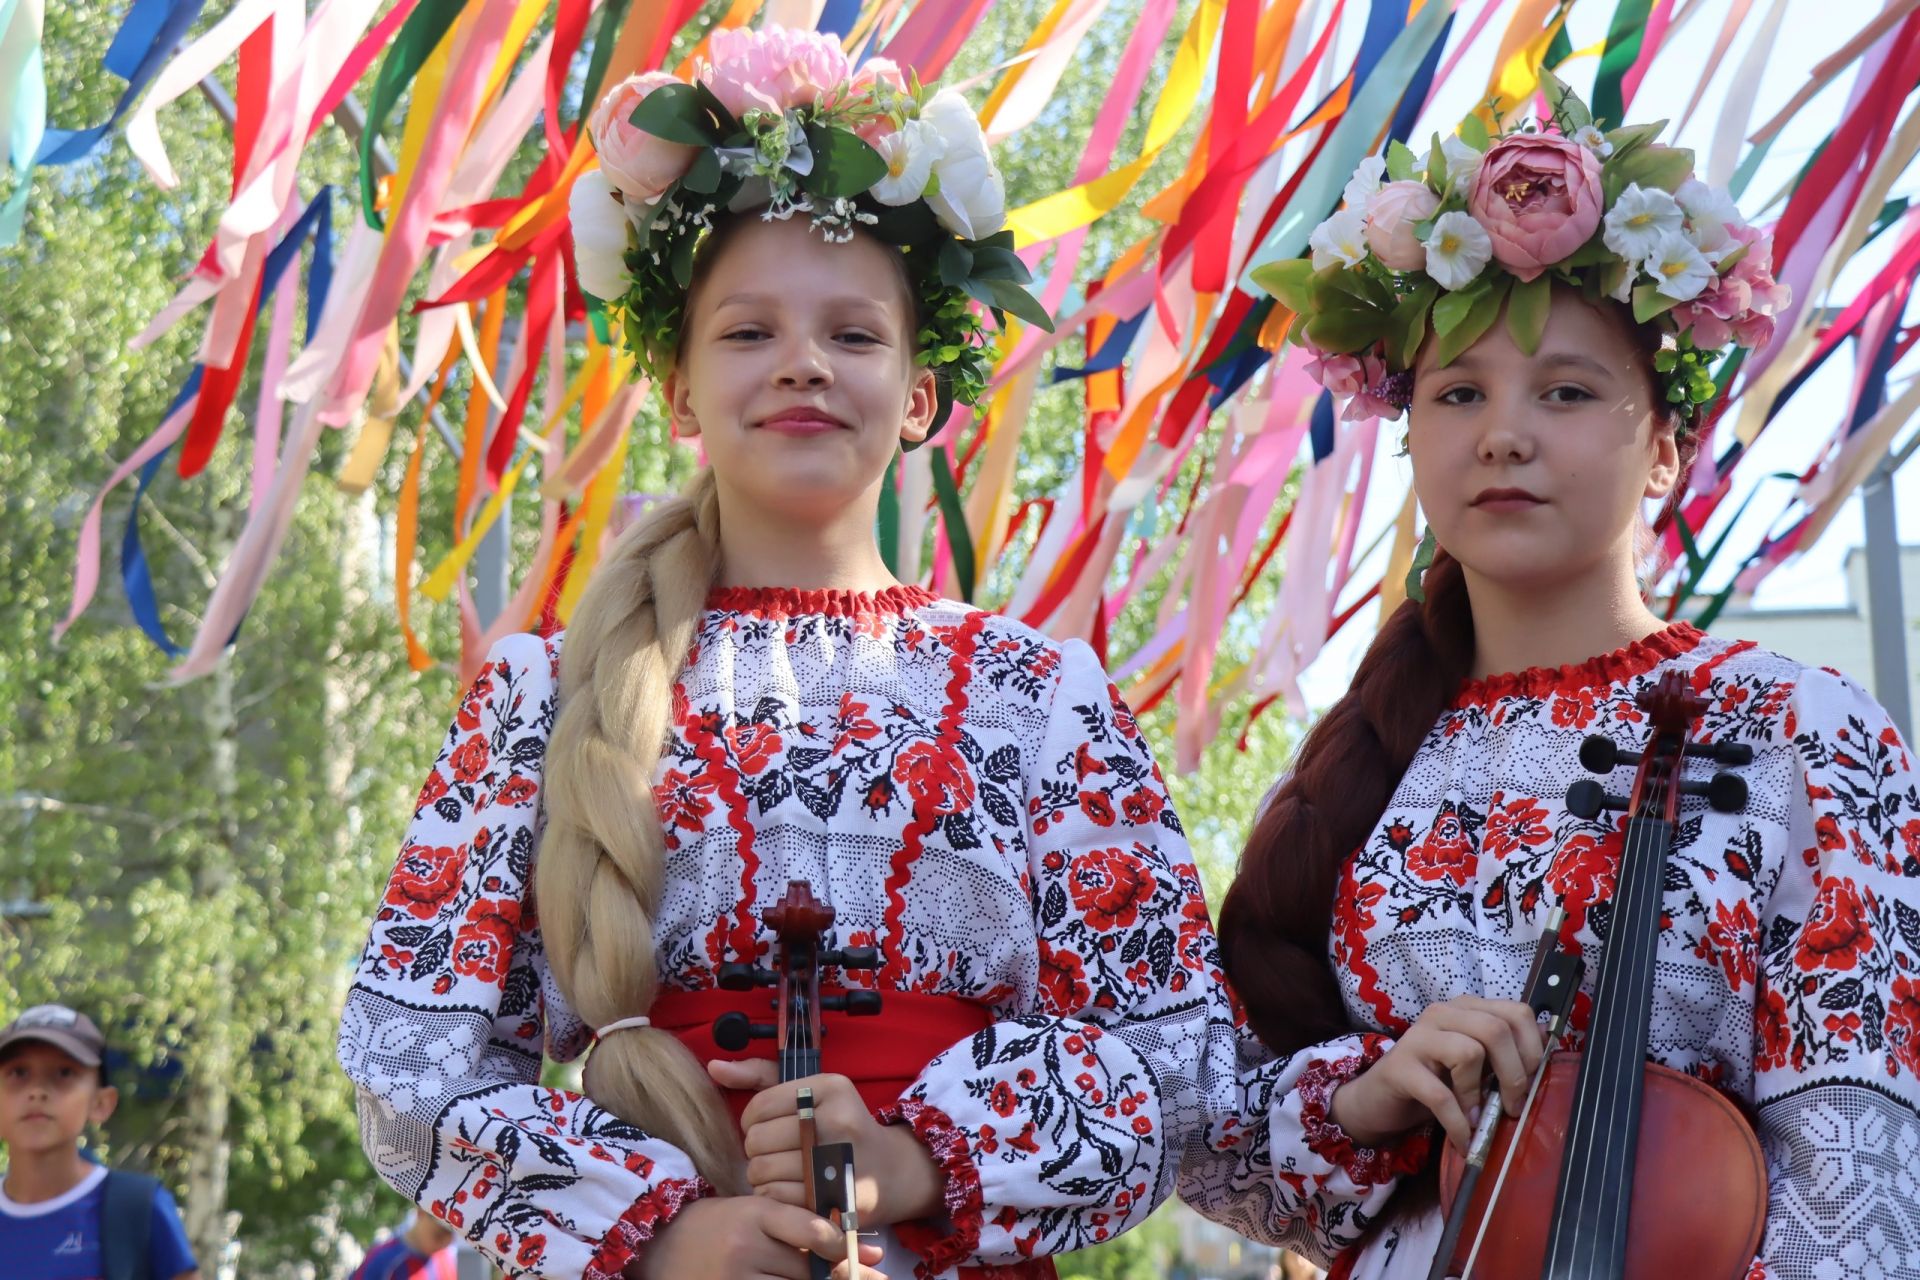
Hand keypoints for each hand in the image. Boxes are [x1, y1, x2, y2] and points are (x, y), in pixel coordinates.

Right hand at [629, 1194, 886, 1279]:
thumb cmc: (718, 1225)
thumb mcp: (754, 1212)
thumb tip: (861, 1246)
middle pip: (807, 1268)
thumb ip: (799, 1224)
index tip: (853, 1249)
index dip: (840, 1243)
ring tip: (837, 1277)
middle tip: (868, 1275)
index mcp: (754, 1212)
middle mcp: (745, 1246)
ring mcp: (735, 1277)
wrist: (659, 1245)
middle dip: (839, 1274)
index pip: (811, 1228)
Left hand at [715, 1060, 942, 1227]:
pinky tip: (789, 1191)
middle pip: (758, 1141)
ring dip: (762, 1178)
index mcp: (830, 1087)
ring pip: (763, 1172)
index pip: (758, 1106)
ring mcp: (840, 1159)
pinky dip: (774, 1198)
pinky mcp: (837, 1195)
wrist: (892, 1172)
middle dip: (756, 1152)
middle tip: (772, 1155)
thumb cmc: (839, 1128)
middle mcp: (838, 1119)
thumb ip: (759, 1077)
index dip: (751, 1123)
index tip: (765, 1130)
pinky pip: (777, 1198)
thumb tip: (713, 1067)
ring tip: (780, 1173)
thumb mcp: (810, 1093)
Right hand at [1327, 996, 1545, 1152]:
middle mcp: (1443, 1013)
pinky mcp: (1400, 1066)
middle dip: (1514, 1074)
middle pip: (1495, 1029)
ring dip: (1480, 1095)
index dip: (1532, 1048)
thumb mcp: (1475, 1067)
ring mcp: (1418, 1037)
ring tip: (1479, 1119)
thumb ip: (1502, 1059)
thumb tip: (1541, 1064)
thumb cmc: (1434, 1082)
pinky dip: (1458, 1123)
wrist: (1380, 1101)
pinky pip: (1441, 1095)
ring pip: (1469, 1052)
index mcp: (1466, 1009)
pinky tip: (1463, 1137)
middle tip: (1514, 1107)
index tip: (1533, 1082)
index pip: (1515, 1012)